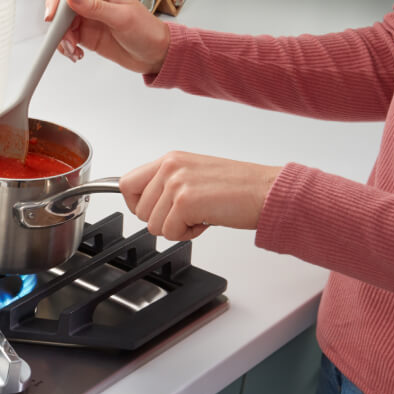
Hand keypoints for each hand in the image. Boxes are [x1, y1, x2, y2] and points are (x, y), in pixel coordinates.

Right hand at [44, 0, 169, 73]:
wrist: (155, 55)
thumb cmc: (147, 31)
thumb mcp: (122, 17)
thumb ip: (96, 7)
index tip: (53, 16)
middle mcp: (93, 4)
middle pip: (62, 8)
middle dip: (59, 25)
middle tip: (65, 39)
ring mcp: (89, 21)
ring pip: (63, 26)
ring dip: (62, 40)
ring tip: (73, 50)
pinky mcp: (87, 37)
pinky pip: (68, 40)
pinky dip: (67, 48)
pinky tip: (76, 54)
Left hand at [119, 152, 282, 240]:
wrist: (267, 192)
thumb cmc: (239, 188)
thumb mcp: (194, 176)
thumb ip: (167, 184)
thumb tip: (143, 202)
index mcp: (170, 159)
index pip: (126, 184)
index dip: (137, 205)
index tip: (155, 211)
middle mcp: (170, 167)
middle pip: (138, 211)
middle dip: (163, 221)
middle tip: (190, 213)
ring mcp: (176, 183)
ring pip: (152, 225)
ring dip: (177, 228)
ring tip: (202, 214)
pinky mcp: (184, 202)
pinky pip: (170, 233)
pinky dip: (189, 234)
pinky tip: (207, 220)